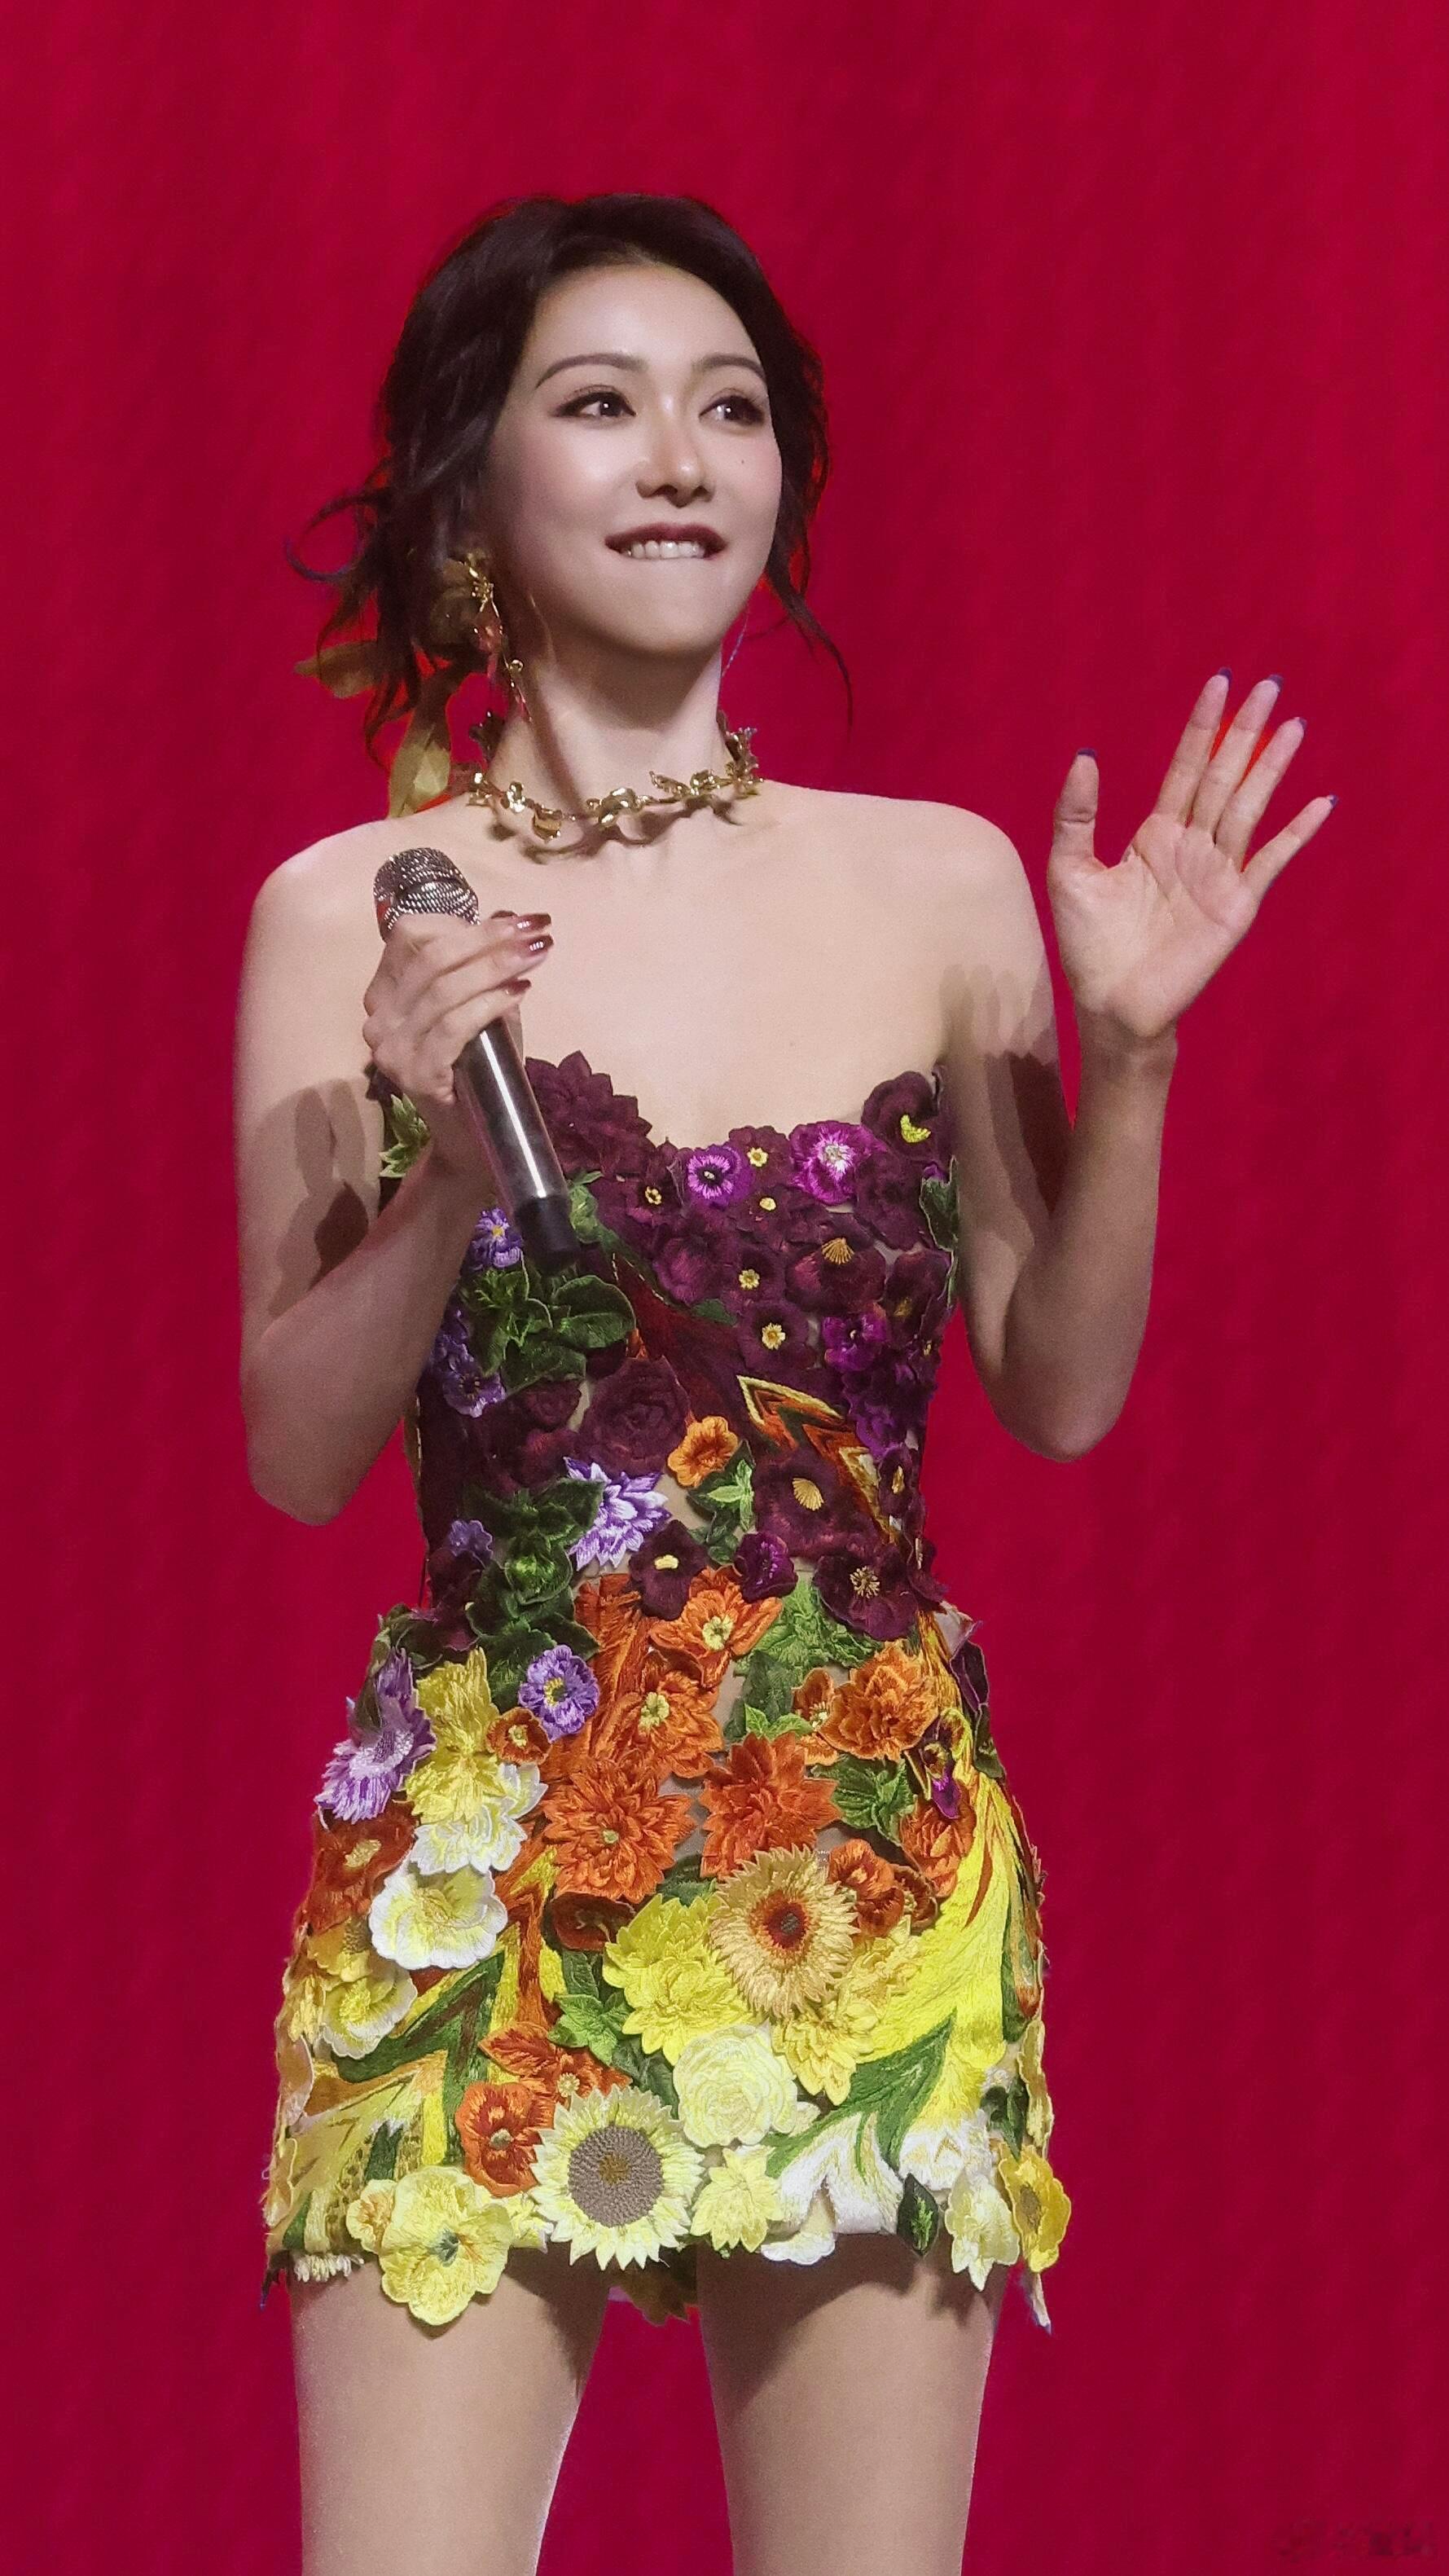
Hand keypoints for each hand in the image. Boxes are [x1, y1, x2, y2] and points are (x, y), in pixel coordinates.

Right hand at [361, 906, 552, 1184]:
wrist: (476, 1142)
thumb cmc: (482, 1072)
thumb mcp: (486, 1010)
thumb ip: (487, 969)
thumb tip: (507, 918)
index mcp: (387, 994)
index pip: (410, 936)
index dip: (463, 922)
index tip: (517, 921)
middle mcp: (380, 1019)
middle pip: (431, 958)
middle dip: (490, 938)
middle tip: (537, 930)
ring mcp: (392, 1050)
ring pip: (443, 990)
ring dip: (497, 966)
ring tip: (537, 954)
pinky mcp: (415, 1076)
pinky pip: (453, 1028)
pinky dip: (489, 1004)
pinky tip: (520, 992)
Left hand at [1047, 672, 1336, 1047]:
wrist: (1112, 1004)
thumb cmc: (1089, 945)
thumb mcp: (1070, 871)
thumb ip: (1076, 816)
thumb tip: (1085, 755)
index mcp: (1156, 834)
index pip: (1186, 767)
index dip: (1203, 727)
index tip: (1220, 683)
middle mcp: (1193, 847)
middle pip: (1223, 777)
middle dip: (1245, 732)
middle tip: (1268, 685)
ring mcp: (1218, 874)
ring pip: (1248, 807)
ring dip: (1271, 768)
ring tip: (1294, 726)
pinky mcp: (1236, 905)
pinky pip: (1270, 861)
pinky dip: (1296, 834)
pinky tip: (1320, 804)